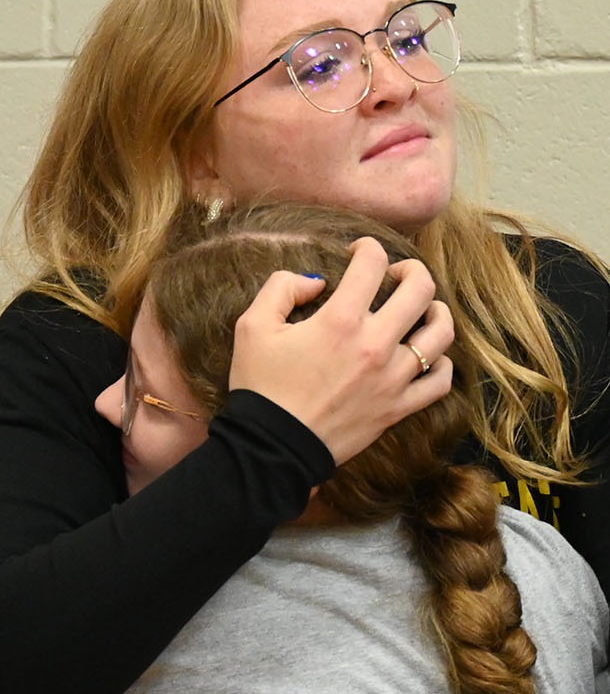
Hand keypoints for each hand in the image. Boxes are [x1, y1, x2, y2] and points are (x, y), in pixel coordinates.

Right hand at [228, 237, 453, 464]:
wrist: (273, 446)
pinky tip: (425, 355)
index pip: (372, 263)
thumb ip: (282, 289)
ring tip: (421, 309)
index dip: (367, 247)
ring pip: (440, 332)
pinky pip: (439, 382)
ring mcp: (393, 378)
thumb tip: (316, 281)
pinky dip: (440, 363)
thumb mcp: (252, 327)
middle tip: (395, 274)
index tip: (358, 253)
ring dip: (434, 311)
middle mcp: (375, 344)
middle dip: (411, 270)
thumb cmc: (261, 386)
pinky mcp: (398, 408)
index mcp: (340, 320)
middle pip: (421, 288)